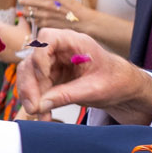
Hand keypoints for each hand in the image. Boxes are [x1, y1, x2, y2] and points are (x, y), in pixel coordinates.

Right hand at [15, 29, 151, 121]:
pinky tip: (42, 114)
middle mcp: (61, 49)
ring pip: (29, 74)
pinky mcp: (51, 75)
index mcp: (76, 42)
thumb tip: (42, 104)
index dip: (40, 55)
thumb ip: (68, 95)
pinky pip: (35, 86)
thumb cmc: (115, 80)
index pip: (47, 38)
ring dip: (30, 94)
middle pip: (33, 59)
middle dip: (30, 84)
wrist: (122, 87)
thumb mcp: (95, 89)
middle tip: (34, 106)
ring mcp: (54, 62)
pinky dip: (36, 100)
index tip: (44, 76)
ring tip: (38, 113)